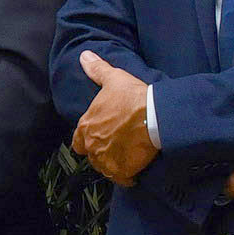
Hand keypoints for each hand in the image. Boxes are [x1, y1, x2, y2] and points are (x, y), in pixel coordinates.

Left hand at [72, 52, 156, 185]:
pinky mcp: (122, 171)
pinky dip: (126, 176)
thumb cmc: (132, 96)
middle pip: (91, 155)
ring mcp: (106, 160)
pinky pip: (120, 179)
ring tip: (125, 156)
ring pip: (104, 167)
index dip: (87, 138)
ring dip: (112, 163)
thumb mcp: (113, 79)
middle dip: (100, 151)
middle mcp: (92, 146)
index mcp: (86, 126)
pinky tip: (133, 169)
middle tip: (115, 145)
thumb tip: (84, 55)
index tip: (100, 135)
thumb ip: (96, 69)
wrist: (155, 115)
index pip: (77, 140)